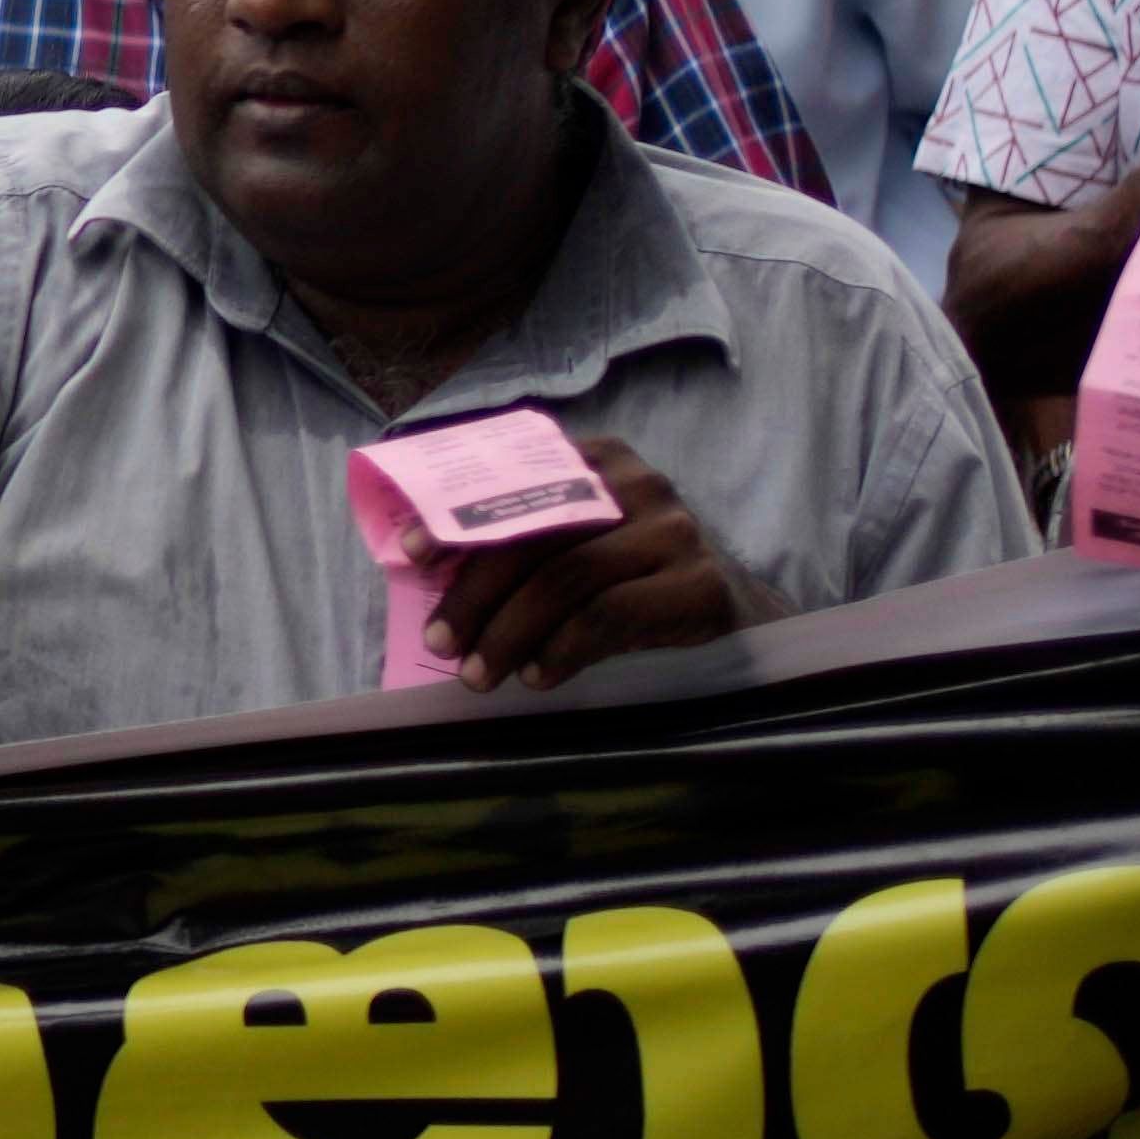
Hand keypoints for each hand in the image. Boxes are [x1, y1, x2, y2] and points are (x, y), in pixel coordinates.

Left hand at [420, 442, 742, 692]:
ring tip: (477, 675)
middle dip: (473, 594)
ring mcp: (674, 531)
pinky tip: (536, 677)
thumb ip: (520, 534)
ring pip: (566, 579)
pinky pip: (610, 616)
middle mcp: (637, 484)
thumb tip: (422, 564)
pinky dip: (561, 650)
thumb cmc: (629, 573)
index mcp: (594, 461)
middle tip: (439, 642)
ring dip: (509, 633)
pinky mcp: (698, 584)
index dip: (455, 517)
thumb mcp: (578, 538)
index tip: (410, 555)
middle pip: (533, 536)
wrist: (729, 607)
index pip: (512, 482)